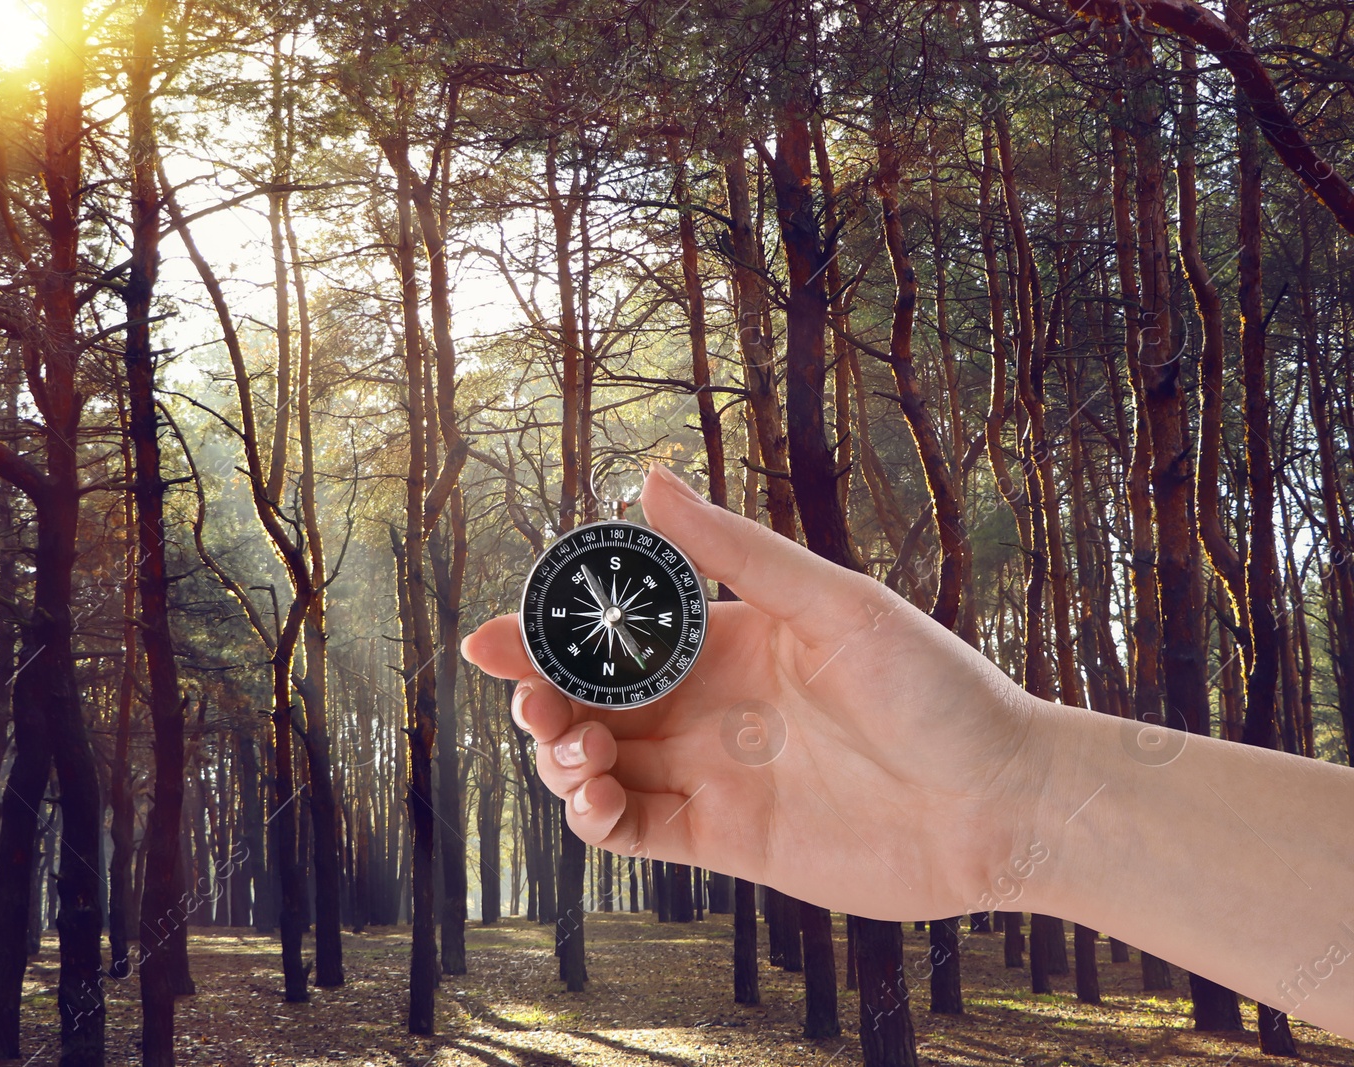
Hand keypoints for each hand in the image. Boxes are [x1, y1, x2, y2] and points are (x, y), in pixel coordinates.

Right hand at [462, 463, 1057, 921]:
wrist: (1003, 802)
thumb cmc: (937, 689)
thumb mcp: (833, 605)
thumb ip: (734, 552)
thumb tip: (649, 478)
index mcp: (726, 640)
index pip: (613, 634)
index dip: (542, 635)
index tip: (489, 637)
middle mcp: (708, 706)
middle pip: (590, 702)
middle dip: (539, 701)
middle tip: (529, 704)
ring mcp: (713, 775)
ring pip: (599, 767)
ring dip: (562, 761)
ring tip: (576, 754)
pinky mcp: (725, 841)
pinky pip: (636, 831)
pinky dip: (596, 821)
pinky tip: (596, 803)